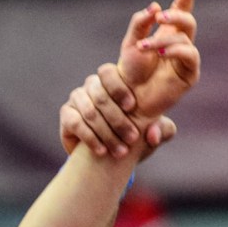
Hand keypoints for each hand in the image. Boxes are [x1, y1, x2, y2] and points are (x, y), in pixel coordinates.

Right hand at [60, 66, 177, 158]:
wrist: (107, 154)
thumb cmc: (131, 135)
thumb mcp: (150, 132)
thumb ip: (161, 130)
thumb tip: (153, 134)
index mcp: (113, 80)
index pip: (108, 72)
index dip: (119, 88)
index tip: (132, 107)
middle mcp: (93, 85)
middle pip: (101, 97)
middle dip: (118, 120)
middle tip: (132, 138)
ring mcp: (77, 98)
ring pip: (90, 112)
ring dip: (107, 134)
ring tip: (120, 151)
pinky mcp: (66, 114)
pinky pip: (76, 123)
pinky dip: (91, 139)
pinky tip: (102, 151)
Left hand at [117, 0, 200, 120]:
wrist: (128, 100)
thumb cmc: (129, 74)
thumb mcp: (130, 44)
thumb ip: (139, 24)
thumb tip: (154, 6)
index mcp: (166, 33)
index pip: (180, 9)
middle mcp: (179, 43)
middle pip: (187, 20)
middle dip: (175, 15)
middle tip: (160, 16)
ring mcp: (186, 58)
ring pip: (184, 37)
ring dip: (163, 39)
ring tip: (144, 46)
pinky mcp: (189, 73)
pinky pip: (190, 54)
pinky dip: (175, 50)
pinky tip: (161, 53)